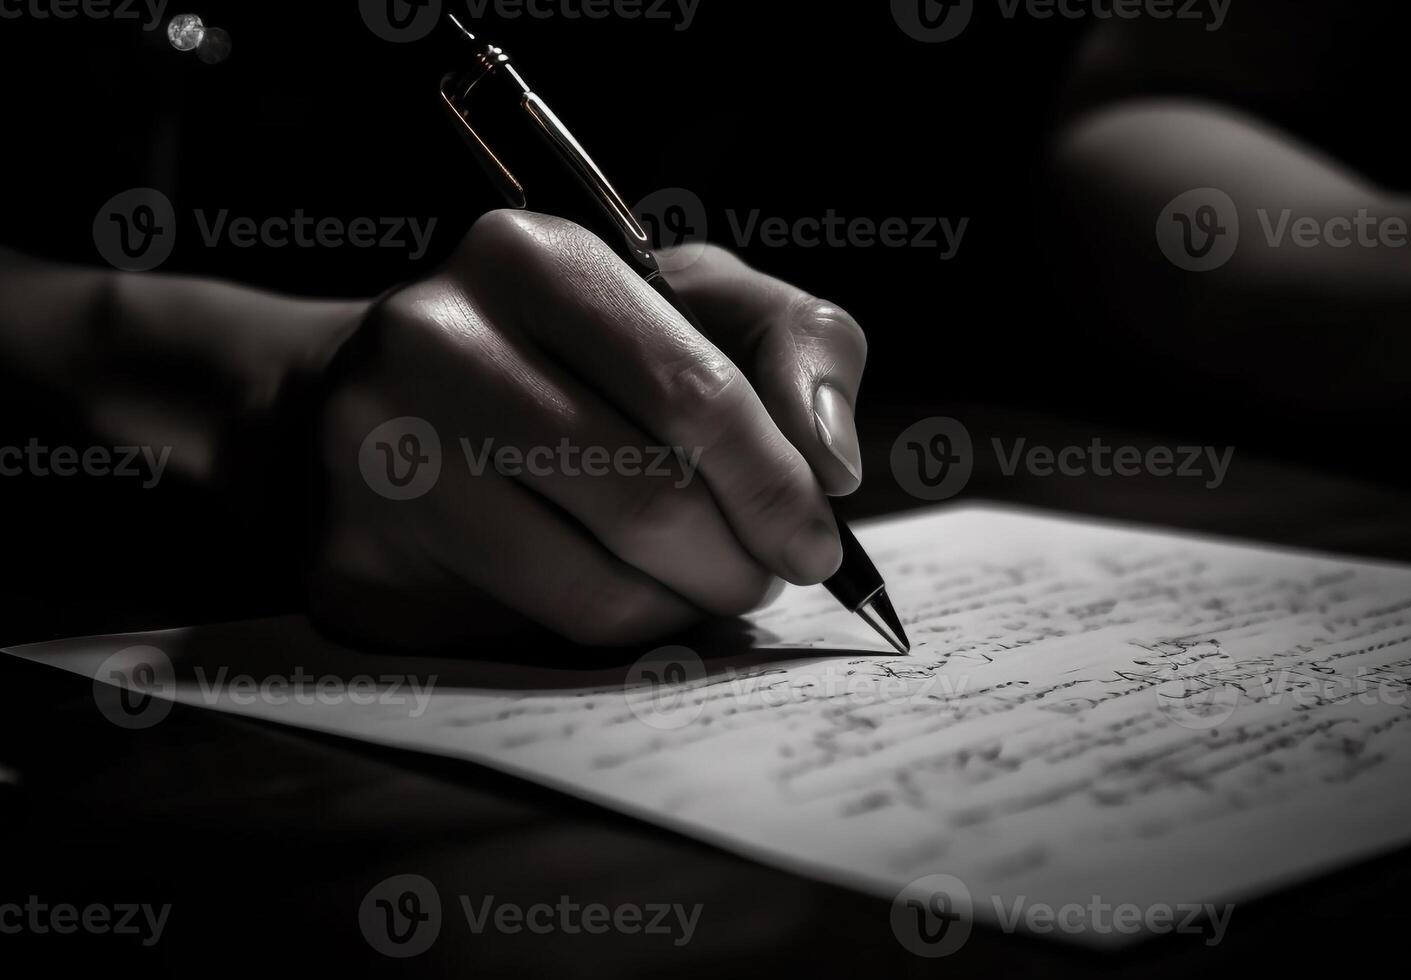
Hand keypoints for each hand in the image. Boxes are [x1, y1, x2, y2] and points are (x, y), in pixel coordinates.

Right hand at [308, 211, 867, 651]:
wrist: (389, 396)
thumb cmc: (578, 348)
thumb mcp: (701, 303)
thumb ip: (801, 345)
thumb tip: (833, 464)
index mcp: (528, 258)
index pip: (692, 394)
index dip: (775, 485)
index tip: (816, 543)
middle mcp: (433, 343)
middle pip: (648, 501)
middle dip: (737, 560)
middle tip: (762, 572)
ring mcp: (378, 458)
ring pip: (595, 587)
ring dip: (684, 607)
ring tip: (702, 583)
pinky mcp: (360, 564)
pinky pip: (537, 635)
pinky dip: (614, 631)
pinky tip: (624, 594)